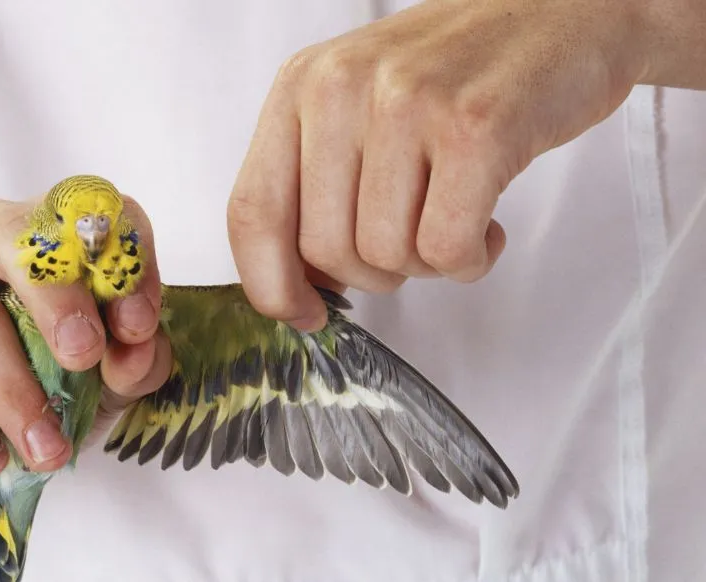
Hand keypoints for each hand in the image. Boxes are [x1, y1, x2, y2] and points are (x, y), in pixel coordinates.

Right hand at [0, 195, 169, 493]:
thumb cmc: (27, 389)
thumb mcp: (96, 383)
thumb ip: (131, 364)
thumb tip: (138, 353)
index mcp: (50, 233)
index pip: (94, 215)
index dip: (123, 264)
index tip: (138, 329)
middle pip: (20, 237)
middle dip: (59, 300)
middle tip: (83, 359)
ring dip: (11, 387)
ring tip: (43, 448)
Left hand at [227, 0, 647, 329]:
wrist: (565, 8)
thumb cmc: (459, 71)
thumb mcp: (360, 104)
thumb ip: (316, 182)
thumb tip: (296, 287)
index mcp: (301, 84)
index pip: (252, 210)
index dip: (272, 283)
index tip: (304, 314)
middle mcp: (342, 87)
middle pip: (323, 249)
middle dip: (373, 273)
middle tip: (414, 240)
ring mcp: (407, 104)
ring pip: (385, 255)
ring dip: (427, 264)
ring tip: (456, 217)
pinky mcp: (476, 128)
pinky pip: (446, 249)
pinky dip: (469, 260)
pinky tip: (487, 226)